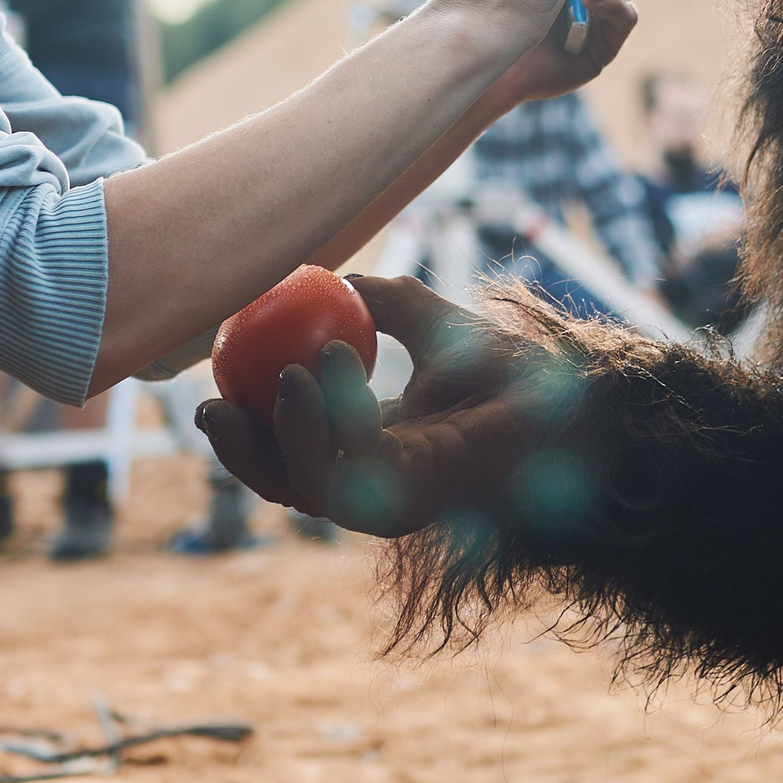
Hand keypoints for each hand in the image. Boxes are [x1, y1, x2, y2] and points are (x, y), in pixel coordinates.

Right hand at [195, 277, 569, 535]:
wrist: (573, 400)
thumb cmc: (519, 372)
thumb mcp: (439, 326)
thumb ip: (390, 304)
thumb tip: (337, 280)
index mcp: (375, 446)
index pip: (295, 449)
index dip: (249, 424)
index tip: (215, 381)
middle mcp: (377, 480)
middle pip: (285, 482)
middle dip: (240, 452)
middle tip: (210, 405)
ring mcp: (391, 499)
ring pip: (307, 486)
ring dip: (282, 431)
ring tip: (284, 374)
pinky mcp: (407, 503)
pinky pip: (345, 470)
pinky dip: (324, 422)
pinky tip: (324, 369)